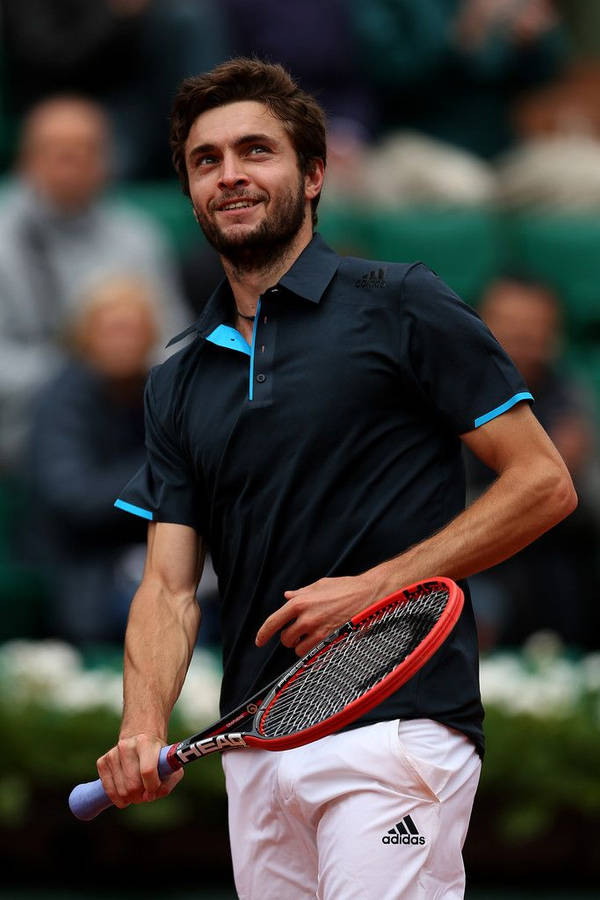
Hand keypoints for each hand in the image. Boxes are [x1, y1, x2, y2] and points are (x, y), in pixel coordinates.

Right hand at [96, 732, 183, 808]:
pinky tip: (125, 791)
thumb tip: (148, 797)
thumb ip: (166, 784)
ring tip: (136, 790)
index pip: (147, 770)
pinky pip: (108, 790)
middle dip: (141, 795)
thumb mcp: (169, 766)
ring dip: (130, 798)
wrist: (141, 741)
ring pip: (122, 791)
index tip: (154, 790)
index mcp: (146, 742)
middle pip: (133, 785)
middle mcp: (127, 745)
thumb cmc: (157, 758)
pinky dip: (118, 797)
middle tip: (145, 792)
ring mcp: (112, 753)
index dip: (152, 787)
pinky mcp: (102, 762)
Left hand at [255, 574, 378, 656]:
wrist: (370, 594)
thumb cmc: (345, 587)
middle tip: (300, 631)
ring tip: (314, 635)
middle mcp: (306, 618)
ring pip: (298, 649)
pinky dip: (314, 650)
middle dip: (290, 637)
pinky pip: (314, 654)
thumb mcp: (320, 585)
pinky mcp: (331, 641)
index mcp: (300, 602)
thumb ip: (301, 593)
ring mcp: (319, 632)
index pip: (273, 622)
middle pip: (285, 639)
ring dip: (302, 645)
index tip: (259, 641)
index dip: (263, 634)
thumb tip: (287, 596)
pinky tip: (323, 640)